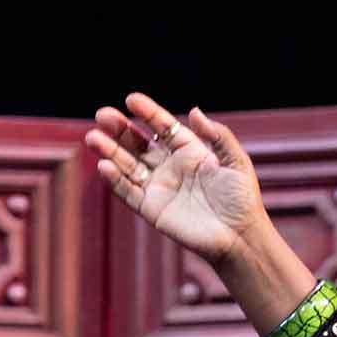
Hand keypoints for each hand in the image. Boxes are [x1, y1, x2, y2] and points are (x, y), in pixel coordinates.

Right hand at [84, 92, 267, 264]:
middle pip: (139, 143)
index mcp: (190, 152)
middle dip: (120, 129)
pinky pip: (128, 191)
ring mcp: (159, 187)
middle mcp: (171, 167)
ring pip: (127, 164)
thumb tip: (194, 111)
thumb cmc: (243, 199)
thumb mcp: (237, 162)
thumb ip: (219, 135)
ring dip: (110, 151)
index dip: (148, 112)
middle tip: (103, 114)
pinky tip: (105, 166)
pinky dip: (115, 179)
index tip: (131, 99)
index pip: (163, 127)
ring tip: (93, 138)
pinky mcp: (151, 209)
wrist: (240, 237)